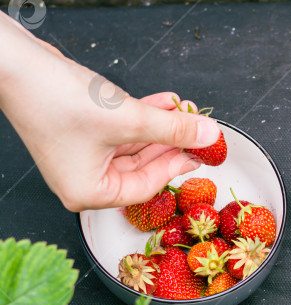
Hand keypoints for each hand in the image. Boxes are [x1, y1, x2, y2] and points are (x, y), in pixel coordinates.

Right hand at [0, 14, 220, 211]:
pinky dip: (142, 117)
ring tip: (185, 110)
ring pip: (133, 145)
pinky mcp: (80, 132)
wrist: (15, 63)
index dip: (176, 166)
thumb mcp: (129, 119)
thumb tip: (208, 136)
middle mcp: (82, 180)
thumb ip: (173, 129)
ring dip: (160, 126)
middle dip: (171, 142)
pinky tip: (165, 103)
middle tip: (197, 130)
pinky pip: (121, 130)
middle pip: (141, 166)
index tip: (200, 152)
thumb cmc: (55, 99)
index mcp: (88, 193)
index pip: (146, 186)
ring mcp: (80, 156)